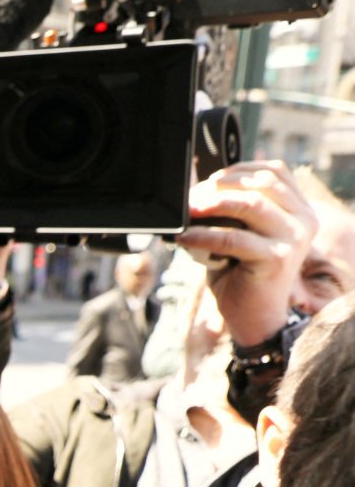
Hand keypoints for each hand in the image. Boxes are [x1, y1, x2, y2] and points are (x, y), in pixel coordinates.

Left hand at [179, 160, 316, 347]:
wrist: (253, 317)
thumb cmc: (240, 273)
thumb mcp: (239, 233)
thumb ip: (230, 210)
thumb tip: (195, 188)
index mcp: (298, 209)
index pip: (274, 172)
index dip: (237, 169)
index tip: (208, 180)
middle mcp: (302, 220)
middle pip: (262, 183)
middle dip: (221, 185)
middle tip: (191, 197)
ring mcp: (292, 239)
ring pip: (250, 205)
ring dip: (212, 204)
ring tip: (188, 211)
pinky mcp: (276, 259)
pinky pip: (234, 238)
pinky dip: (203, 235)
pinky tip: (184, 238)